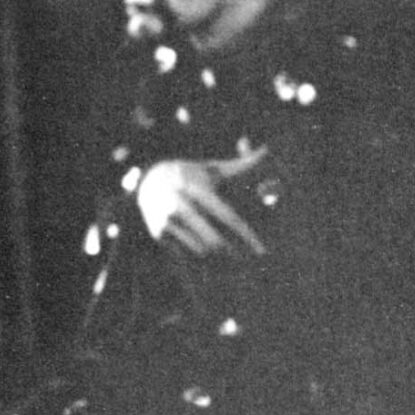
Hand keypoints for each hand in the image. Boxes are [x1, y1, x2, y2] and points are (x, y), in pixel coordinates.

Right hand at [135, 148, 270, 256]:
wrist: (149, 181)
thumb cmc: (192, 175)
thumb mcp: (212, 169)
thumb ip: (240, 165)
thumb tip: (265, 151)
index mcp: (197, 188)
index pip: (227, 217)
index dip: (246, 236)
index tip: (260, 251)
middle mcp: (180, 204)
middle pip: (214, 240)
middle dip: (233, 254)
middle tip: (247, 262)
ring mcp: (167, 220)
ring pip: (201, 251)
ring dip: (218, 259)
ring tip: (229, 261)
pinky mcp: (159, 233)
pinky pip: (186, 255)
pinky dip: (200, 260)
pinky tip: (207, 257)